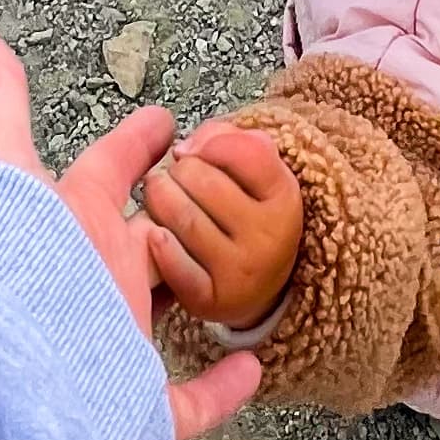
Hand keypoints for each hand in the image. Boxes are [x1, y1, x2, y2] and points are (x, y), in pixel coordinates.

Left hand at [0, 21, 259, 439]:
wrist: (0, 384)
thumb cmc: (6, 263)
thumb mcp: (0, 163)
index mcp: (72, 224)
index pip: (108, 169)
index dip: (136, 141)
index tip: (166, 120)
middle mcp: (92, 282)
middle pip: (145, 242)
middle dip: (174, 215)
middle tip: (217, 188)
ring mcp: (114, 347)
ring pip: (166, 317)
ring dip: (200, 294)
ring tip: (245, 269)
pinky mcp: (136, 412)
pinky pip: (189, 406)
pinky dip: (223, 388)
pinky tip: (254, 367)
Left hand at [143, 124, 304, 327]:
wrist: (255, 282)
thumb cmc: (245, 209)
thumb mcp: (253, 168)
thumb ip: (223, 139)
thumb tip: (183, 150)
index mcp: (285, 197)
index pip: (247, 152)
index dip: (212, 143)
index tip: (197, 149)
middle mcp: (270, 238)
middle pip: (205, 181)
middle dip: (180, 170)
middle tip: (176, 175)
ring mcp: (241, 272)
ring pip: (185, 219)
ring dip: (160, 198)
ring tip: (159, 195)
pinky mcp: (211, 301)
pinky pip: (175, 265)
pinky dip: (159, 244)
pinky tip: (154, 233)